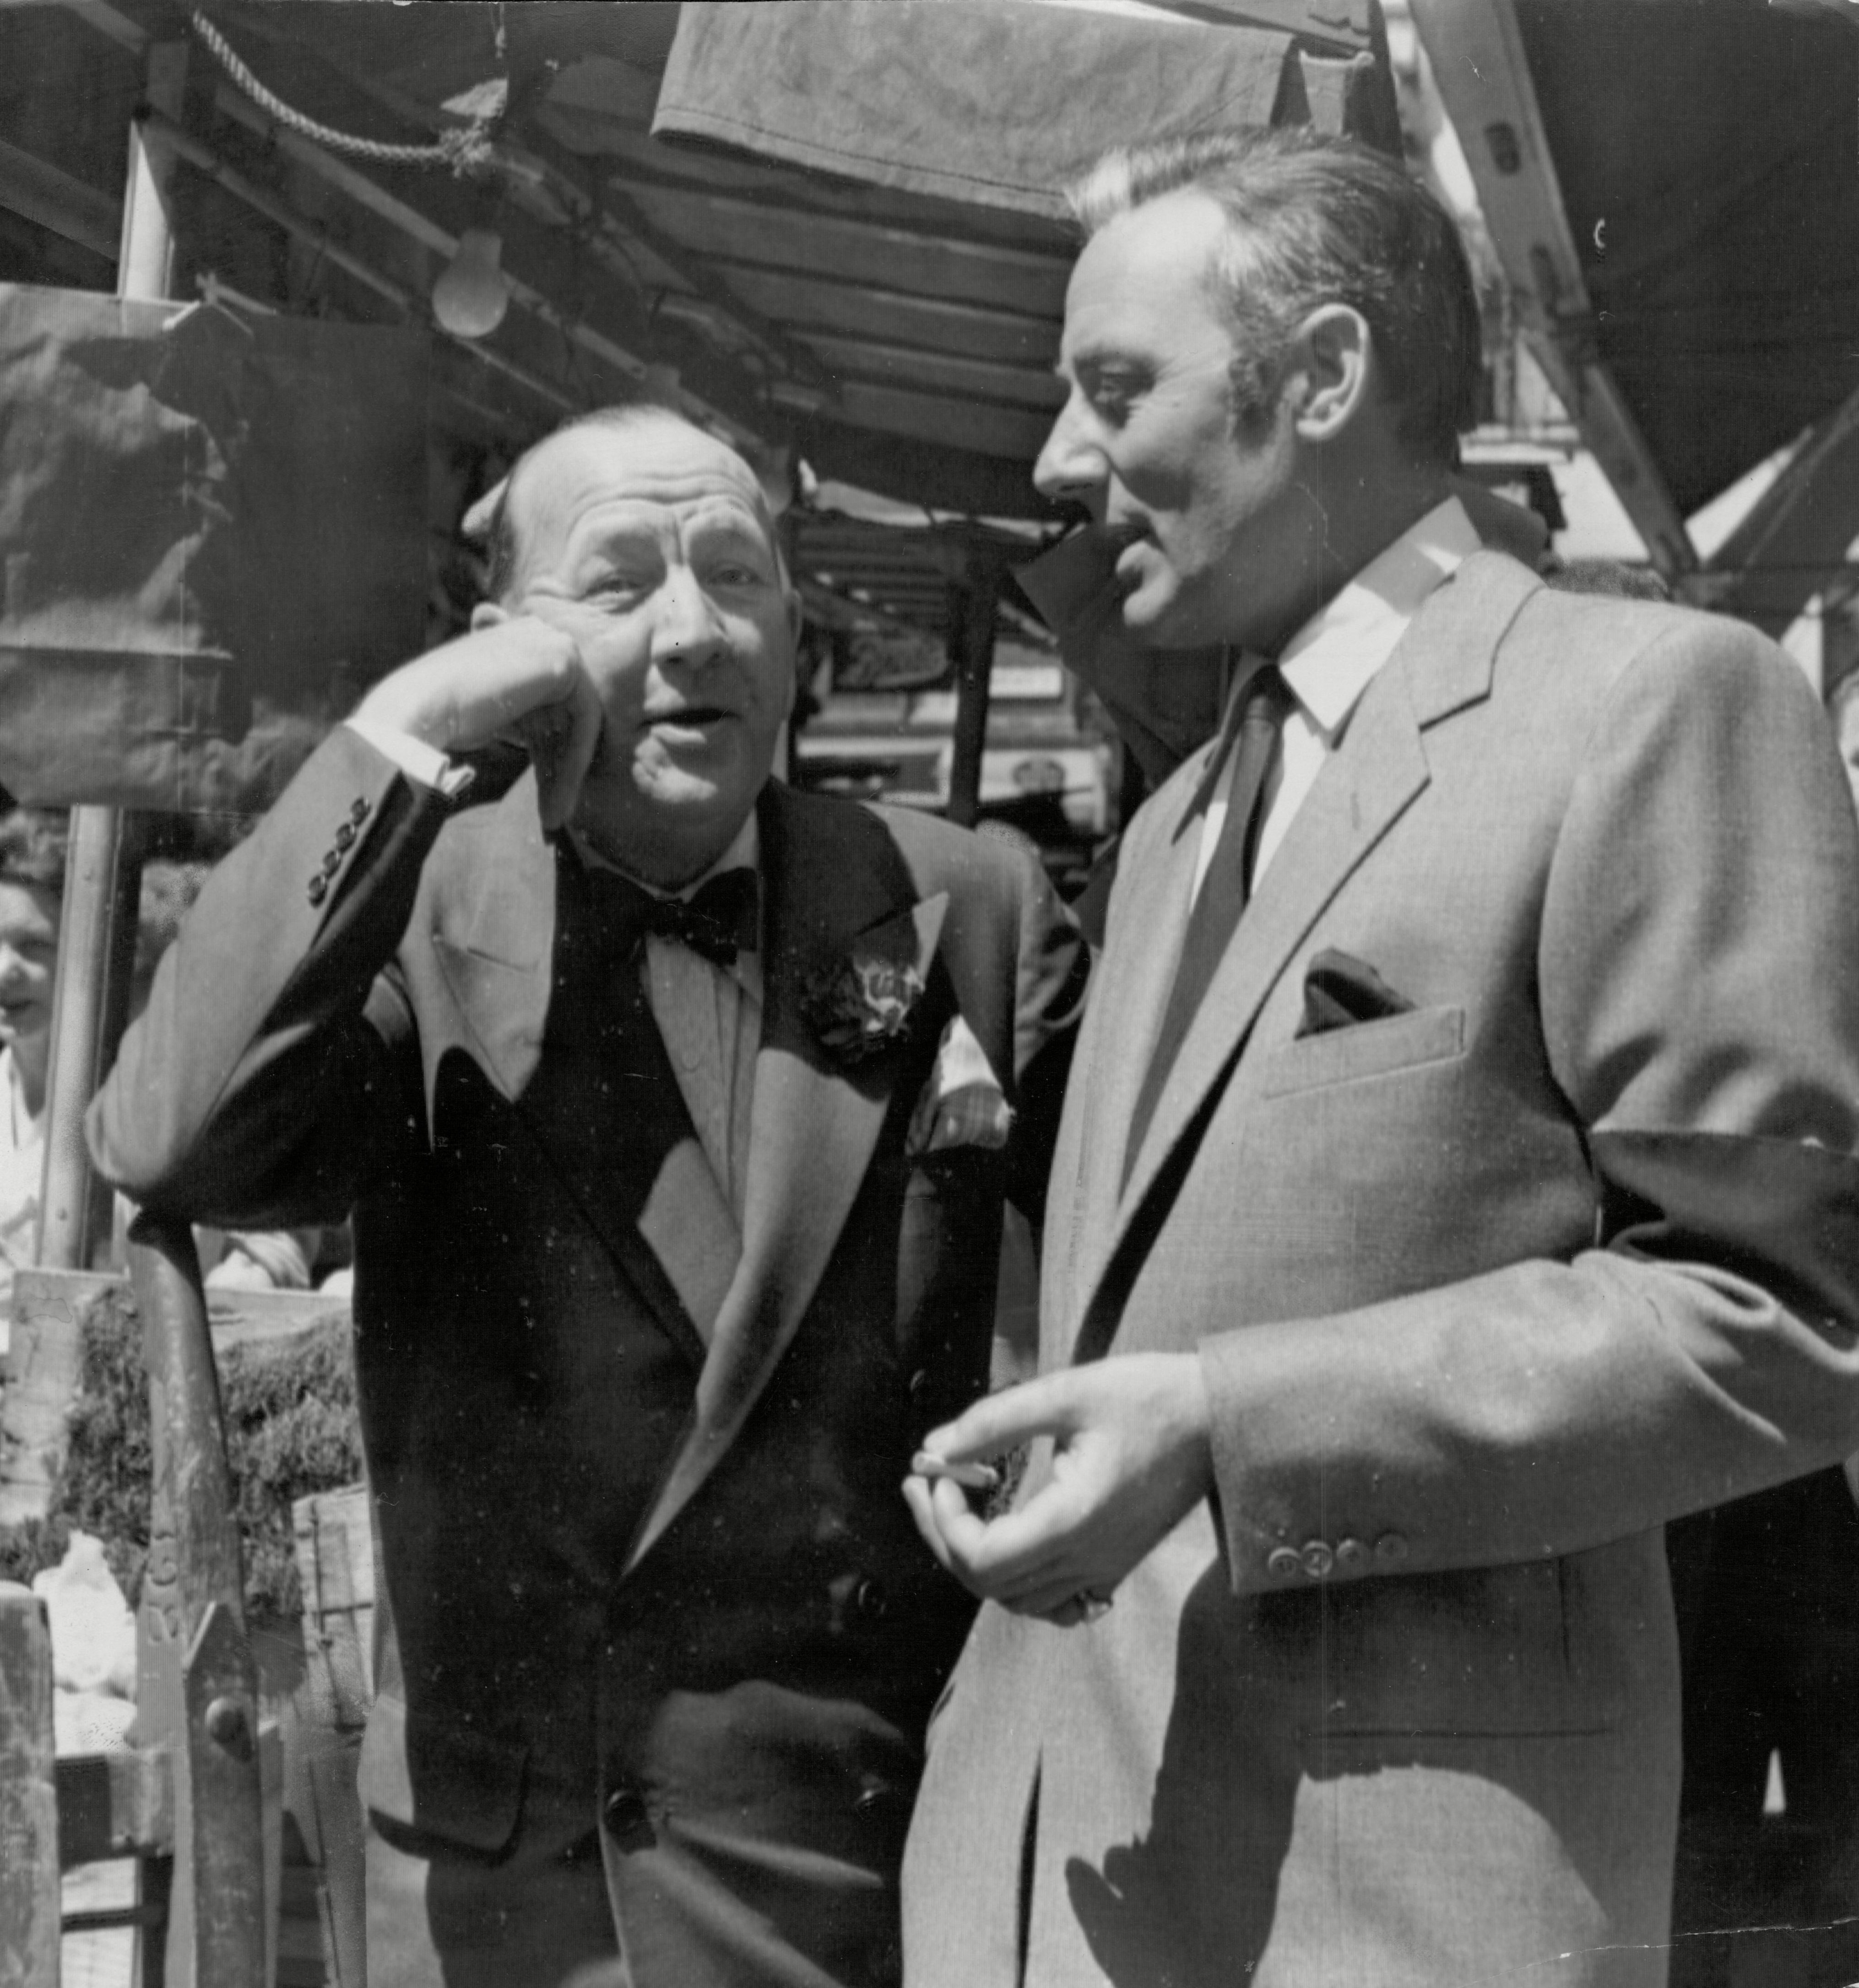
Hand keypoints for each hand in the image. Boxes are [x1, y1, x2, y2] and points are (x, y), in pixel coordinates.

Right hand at [353, 616, 603, 829]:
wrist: (415, 711)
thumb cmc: (437, 723)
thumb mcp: (490, 715)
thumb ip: (521, 716)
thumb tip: (545, 741)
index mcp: (513, 643)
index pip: (547, 707)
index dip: (546, 757)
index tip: (541, 802)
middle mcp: (534, 634)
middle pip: (565, 717)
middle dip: (559, 770)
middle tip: (552, 817)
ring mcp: (549, 641)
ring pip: (577, 723)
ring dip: (566, 776)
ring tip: (554, 819)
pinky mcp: (563, 659)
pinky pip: (585, 721)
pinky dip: (574, 765)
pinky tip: (559, 803)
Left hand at [903, 1354, 1214, 1622]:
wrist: (1218, 1420)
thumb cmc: (1148, 1398)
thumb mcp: (1068, 1392)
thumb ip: (996, 1421)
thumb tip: (936, 1447)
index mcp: (1074, 1520)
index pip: (983, 1559)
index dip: (944, 1521)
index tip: (940, 1471)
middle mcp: (1087, 1559)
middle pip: (988, 1584)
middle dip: (942, 1535)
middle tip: (924, 1482)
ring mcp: (1102, 1569)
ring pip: (1015, 1599)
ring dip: (973, 1558)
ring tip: (953, 1504)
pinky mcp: (1112, 1566)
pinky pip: (1049, 1601)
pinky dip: (1014, 1581)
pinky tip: (1004, 1539)